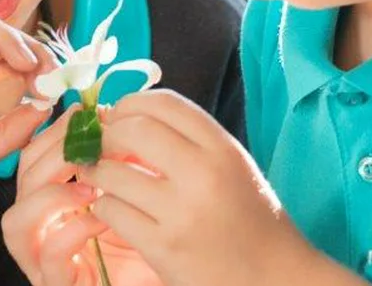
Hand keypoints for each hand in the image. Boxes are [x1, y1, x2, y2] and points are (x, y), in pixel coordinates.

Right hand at [3, 106, 163, 285]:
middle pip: (21, 181)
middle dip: (50, 154)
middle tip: (86, 143)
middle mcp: (42, 229)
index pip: (33, 159)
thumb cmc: (149, 244)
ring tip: (91, 185)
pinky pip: (50, 256)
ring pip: (15, 221)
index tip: (81, 113)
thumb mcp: (133, 193)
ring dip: (50, 194)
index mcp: (54, 203)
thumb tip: (110, 116)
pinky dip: (73, 231)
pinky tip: (103, 219)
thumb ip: (117, 161)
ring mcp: (44, 261)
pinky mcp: (58, 285)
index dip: (51, 132)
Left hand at [78, 90, 356, 285]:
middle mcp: (203, 174)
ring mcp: (182, 212)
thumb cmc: (249, 218)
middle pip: (133, 130)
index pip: (164, 103)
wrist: (272, 277)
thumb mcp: (232, 165)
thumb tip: (128, 118)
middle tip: (103, 146)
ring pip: (113, 173)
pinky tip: (114, 209)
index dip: (131, 102)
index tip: (119, 114)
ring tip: (102, 178)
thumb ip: (189, 140)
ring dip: (98, 173)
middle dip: (108, 135)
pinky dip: (105, 206)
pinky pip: (112, 211)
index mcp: (222, 149)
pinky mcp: (163, 248)